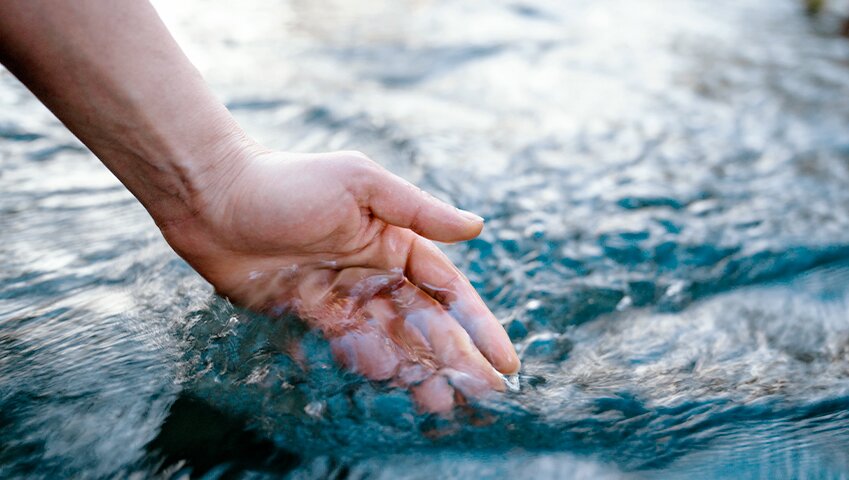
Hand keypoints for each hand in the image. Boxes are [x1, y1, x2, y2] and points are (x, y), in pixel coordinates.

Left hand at [160, 148, 520, 412]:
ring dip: (418, 372)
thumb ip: (418, 210)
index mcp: (394, 242)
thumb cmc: (288, 182)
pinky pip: (347, 349)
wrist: (214, 200)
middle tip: (482, 395)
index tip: (504, 359)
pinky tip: (392, 387)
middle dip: (455, 358)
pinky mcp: (308, 315)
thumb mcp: (360, 184)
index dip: (478, 325)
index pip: (447, 292)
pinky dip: (371, 368)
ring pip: (390, 342)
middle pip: (424, 325)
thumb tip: (477, 227)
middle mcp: (373, 272)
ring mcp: (342, 296)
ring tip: (442, 404)